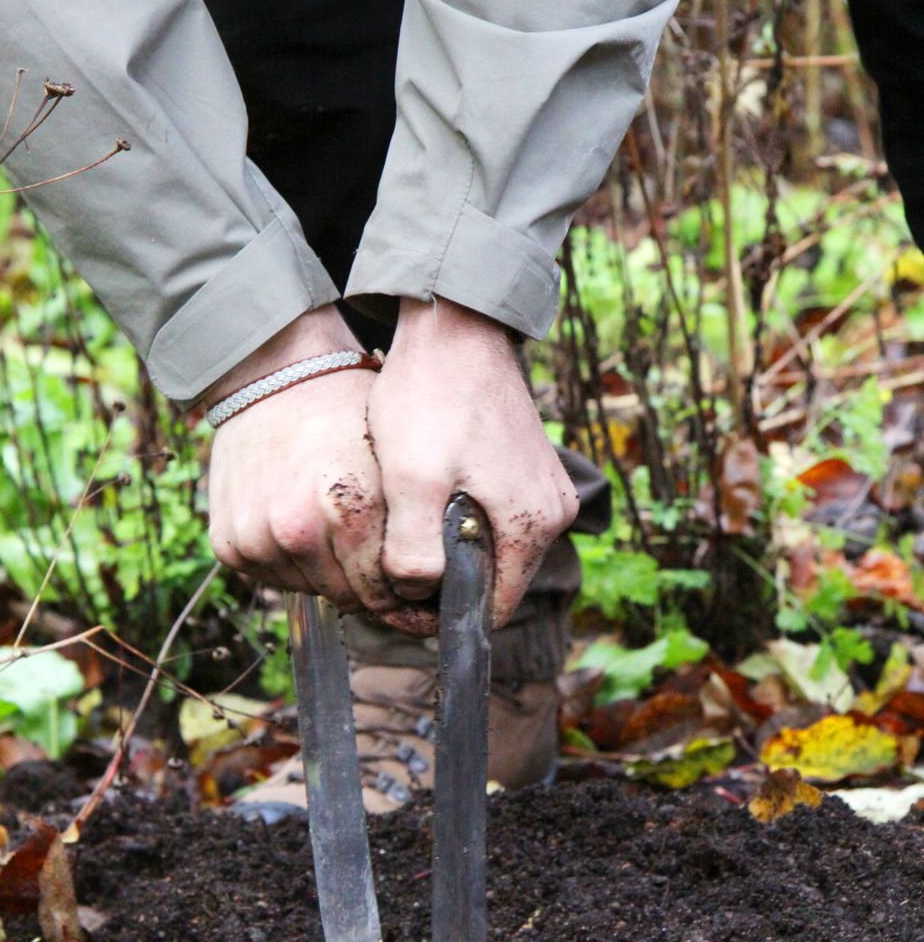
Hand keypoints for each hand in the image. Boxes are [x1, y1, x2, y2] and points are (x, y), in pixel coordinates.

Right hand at [204, 307, 396, 613]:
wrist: (273, 378)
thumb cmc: (345, 413)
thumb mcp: (395, 458)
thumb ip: (413, 525)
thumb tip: (429, 588)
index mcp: (348, 509)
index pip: (386, 591)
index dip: (405, 590)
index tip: (413, 587)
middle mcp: (296, 531)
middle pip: (349, 598)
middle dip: (368, 583)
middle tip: (373, 550)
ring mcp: (257, 540)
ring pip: (311, 590)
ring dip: (327, 572)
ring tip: (333, 526)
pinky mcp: (228, 545)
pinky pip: (272, 577)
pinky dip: (289, 562)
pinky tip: (300, 522)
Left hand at [367, 298, 578, 628]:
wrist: (452, 325)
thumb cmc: (431, 398)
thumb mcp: (413, 481)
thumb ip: (416, 550)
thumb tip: (418, 596)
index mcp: (533, 524)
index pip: (493, 609)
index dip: (442, 615)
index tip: (397, 601)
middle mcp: (553, 511)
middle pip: (493, 578)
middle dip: (444, 581)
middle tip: (389, 562)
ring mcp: (544, 486)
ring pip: (490, 545)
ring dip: (449, 546)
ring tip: (403, 524)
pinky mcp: (528, 464)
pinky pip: (494, 512)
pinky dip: (458, 515)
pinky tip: (423, 495)